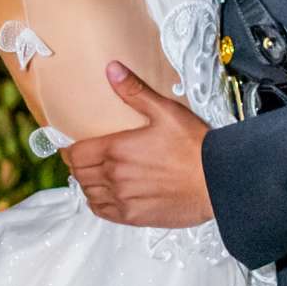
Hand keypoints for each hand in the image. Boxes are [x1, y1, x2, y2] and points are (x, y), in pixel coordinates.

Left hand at [62, 62, 213, 226]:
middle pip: (80, 174)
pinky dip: (97, 204)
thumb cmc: (194, 146)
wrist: (217, 180)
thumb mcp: (165, 111)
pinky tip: (104, 197)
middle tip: (83, 160)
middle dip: (78, 166)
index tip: (70, 147)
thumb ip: (134, 91)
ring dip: (87, 185)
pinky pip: (103, 212)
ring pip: (89, 194)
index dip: (69, 150)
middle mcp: (115, 177)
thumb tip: (112, 69)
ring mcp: (123, 199)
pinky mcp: (134, 216)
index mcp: (117, 150)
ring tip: (93, 177)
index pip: (76, 154)